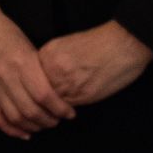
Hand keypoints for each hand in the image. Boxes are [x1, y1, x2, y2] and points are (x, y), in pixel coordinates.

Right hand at [0, 0, 75, 138]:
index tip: (70, 112)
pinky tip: (25, 133)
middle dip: (50, 120)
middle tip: (59, 119)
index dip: (60, 109)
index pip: (44, 95)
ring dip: (34, 126)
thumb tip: (58, 92)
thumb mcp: (30, 45)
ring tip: (44, 124)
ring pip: (16, 117)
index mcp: (21, 63)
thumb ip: (41, 69)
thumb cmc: (8, 33)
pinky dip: (12, 130)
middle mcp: (6, 76)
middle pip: (31, 110)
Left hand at [38, 21, 152, 106]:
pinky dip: (67, 110)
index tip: (37, 92)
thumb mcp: (66, 46)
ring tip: (57, 109)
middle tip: (45, 105)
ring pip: (51, 102)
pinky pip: (68, 107)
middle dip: (41, 100)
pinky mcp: (83, 95)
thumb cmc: (98, 43)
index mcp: (47, 54)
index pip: (30, 78)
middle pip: (37, 92)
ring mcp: (68, 83)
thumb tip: (43, 77)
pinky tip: (71, 107)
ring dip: (53, 108)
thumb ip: (51, 61)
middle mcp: (53, 69)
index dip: (33, 87)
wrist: (123, 44)